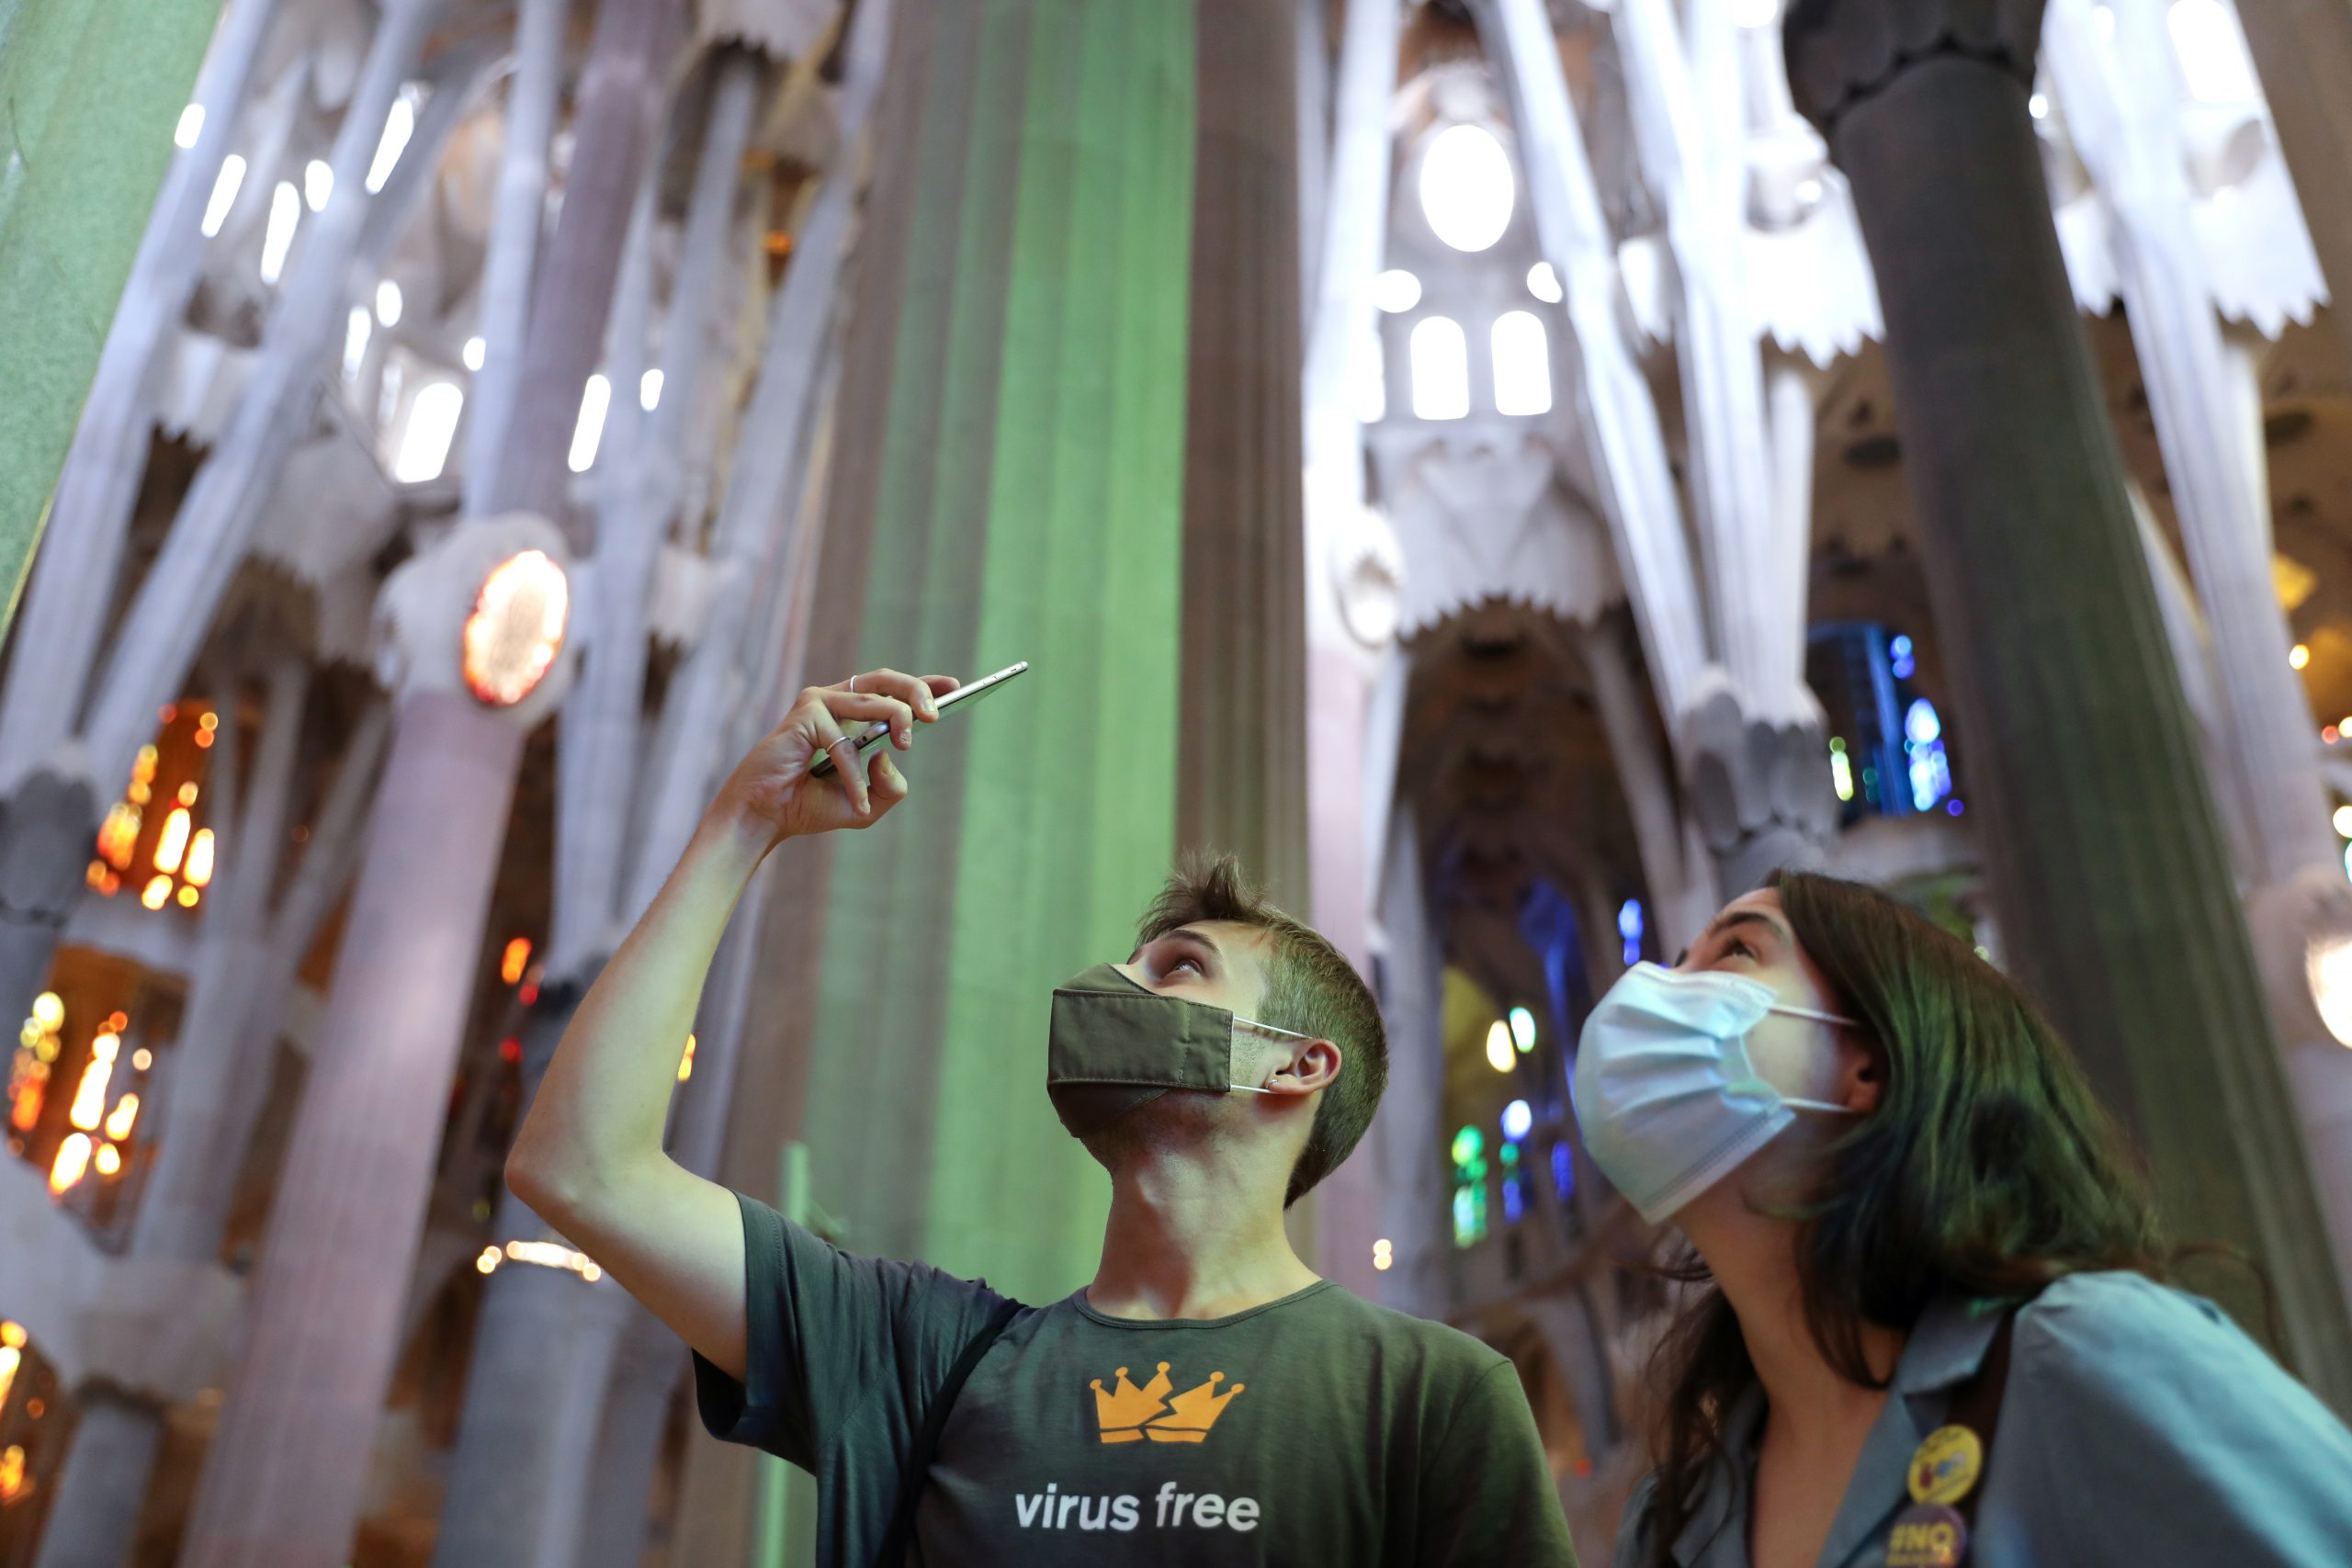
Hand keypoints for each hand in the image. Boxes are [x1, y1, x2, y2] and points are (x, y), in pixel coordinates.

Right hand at [711, 669, 958, 842]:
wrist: (764, 817)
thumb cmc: (808, 806)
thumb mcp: (867, 806)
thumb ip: (890, 787)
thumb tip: (889, 755)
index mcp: (851, 716)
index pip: (892, 690)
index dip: (924, 685)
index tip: (955, 686)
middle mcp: (835, 702)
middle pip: (885, 680)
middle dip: (917, 691)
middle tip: (935, 715)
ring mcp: (818, 704)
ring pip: (873, 700)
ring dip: (896, 721)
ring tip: (905, 747)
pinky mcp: (803, 716)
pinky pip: (844, 743)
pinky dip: (854, 775)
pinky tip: (857, 801)